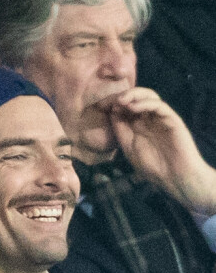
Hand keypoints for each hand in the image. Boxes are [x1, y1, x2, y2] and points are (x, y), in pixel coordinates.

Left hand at [98, 88, 215, 215]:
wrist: (173, 177)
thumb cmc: (152, 166)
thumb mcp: (128, 147)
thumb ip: (120, 130)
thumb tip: (112, 111)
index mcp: (138, 125)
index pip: (126, 108)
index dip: (113, 104)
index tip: (99, 106)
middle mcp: (149, 119)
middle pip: (137, 98)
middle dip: (122, 96)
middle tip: (109, 101)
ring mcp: (161, 118)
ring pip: (149, 97)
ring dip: (134, 95)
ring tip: (120, 100)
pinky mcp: (172, 119)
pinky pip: (159, 106)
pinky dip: (145, 104)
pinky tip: (133, 107)